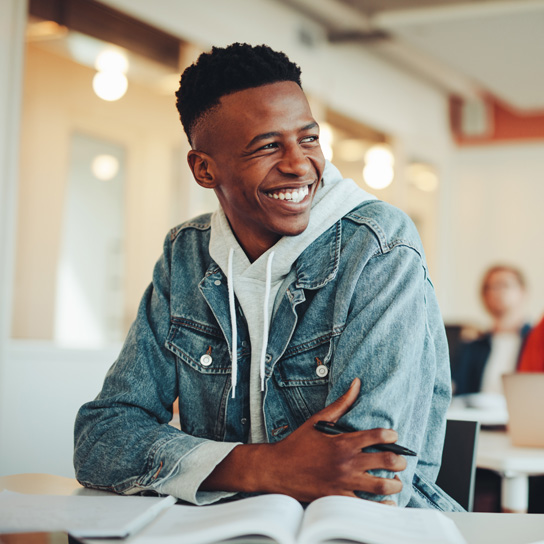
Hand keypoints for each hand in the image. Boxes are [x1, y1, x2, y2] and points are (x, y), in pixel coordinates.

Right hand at [259, 378, 405, 501]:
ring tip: (395, 480)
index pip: (378, 436)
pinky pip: (367, 505)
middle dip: (400, 460)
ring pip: (382, 485)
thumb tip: (356, 383)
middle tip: (400, 460)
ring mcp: (344, 482)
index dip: (392, 436)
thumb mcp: (318, 420)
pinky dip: (380, 504)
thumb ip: (341, 403)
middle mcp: (347, 462)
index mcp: (343, 442)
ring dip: (395, 483)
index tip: (393, 436)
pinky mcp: (338, 499)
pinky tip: (385, 500)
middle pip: (387, 461)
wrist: (277, 469)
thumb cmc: (297, 444)